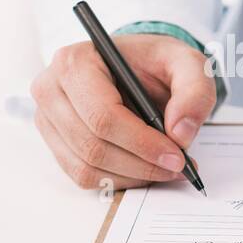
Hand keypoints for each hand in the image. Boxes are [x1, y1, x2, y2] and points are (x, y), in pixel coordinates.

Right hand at [31, 34, 214, 189]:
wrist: (137, 68)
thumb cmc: (155, 62)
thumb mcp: (187, 63)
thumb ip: (194, 91)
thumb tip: (181, 133)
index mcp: (75, 62)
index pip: (103, 116)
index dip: (141, 143)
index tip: (176, 156)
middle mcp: (51, 89)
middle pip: (93, 146)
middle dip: (141, 164)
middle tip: (177, 167)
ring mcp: (48, 119)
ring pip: (87, 167)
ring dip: (132, 176)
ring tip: (165, 169)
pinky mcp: (55, 142)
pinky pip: (83, 176)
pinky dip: (118, 180)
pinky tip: (143, 169)